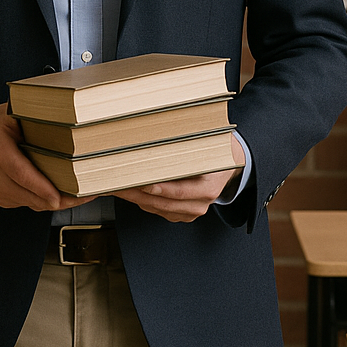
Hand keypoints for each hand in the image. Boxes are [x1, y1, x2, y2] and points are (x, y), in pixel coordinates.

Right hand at [0, 103, 94, 211]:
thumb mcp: (10, 113)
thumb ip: (33, 118)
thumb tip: (65, 114)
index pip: (21, 173)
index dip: (41, 187)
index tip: (59, 195)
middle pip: (32, 195)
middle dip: (62, 198)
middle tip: (88, 192)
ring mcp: (0, 191)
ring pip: (35, 204)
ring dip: (59, 201)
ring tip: (84, 192)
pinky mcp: (5, 200)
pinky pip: (32, 204)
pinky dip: (49, 199)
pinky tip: (66, 191)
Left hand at [113, 136, 244, 222]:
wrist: (229, 166)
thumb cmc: (215, 152)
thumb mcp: (207, 146)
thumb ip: (186, 145)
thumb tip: (160, 132)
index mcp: (208, 188)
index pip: (179, 191)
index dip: (158, 188)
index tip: (140, 182)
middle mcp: (199, 204)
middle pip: (162, 203)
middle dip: (136, 193)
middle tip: (117, 183)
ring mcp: (190, 212)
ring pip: (156, 208)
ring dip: (134, 197)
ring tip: (116, 185)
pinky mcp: (181, 214)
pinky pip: (156, 209)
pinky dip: (141, 200)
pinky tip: (127, 189)